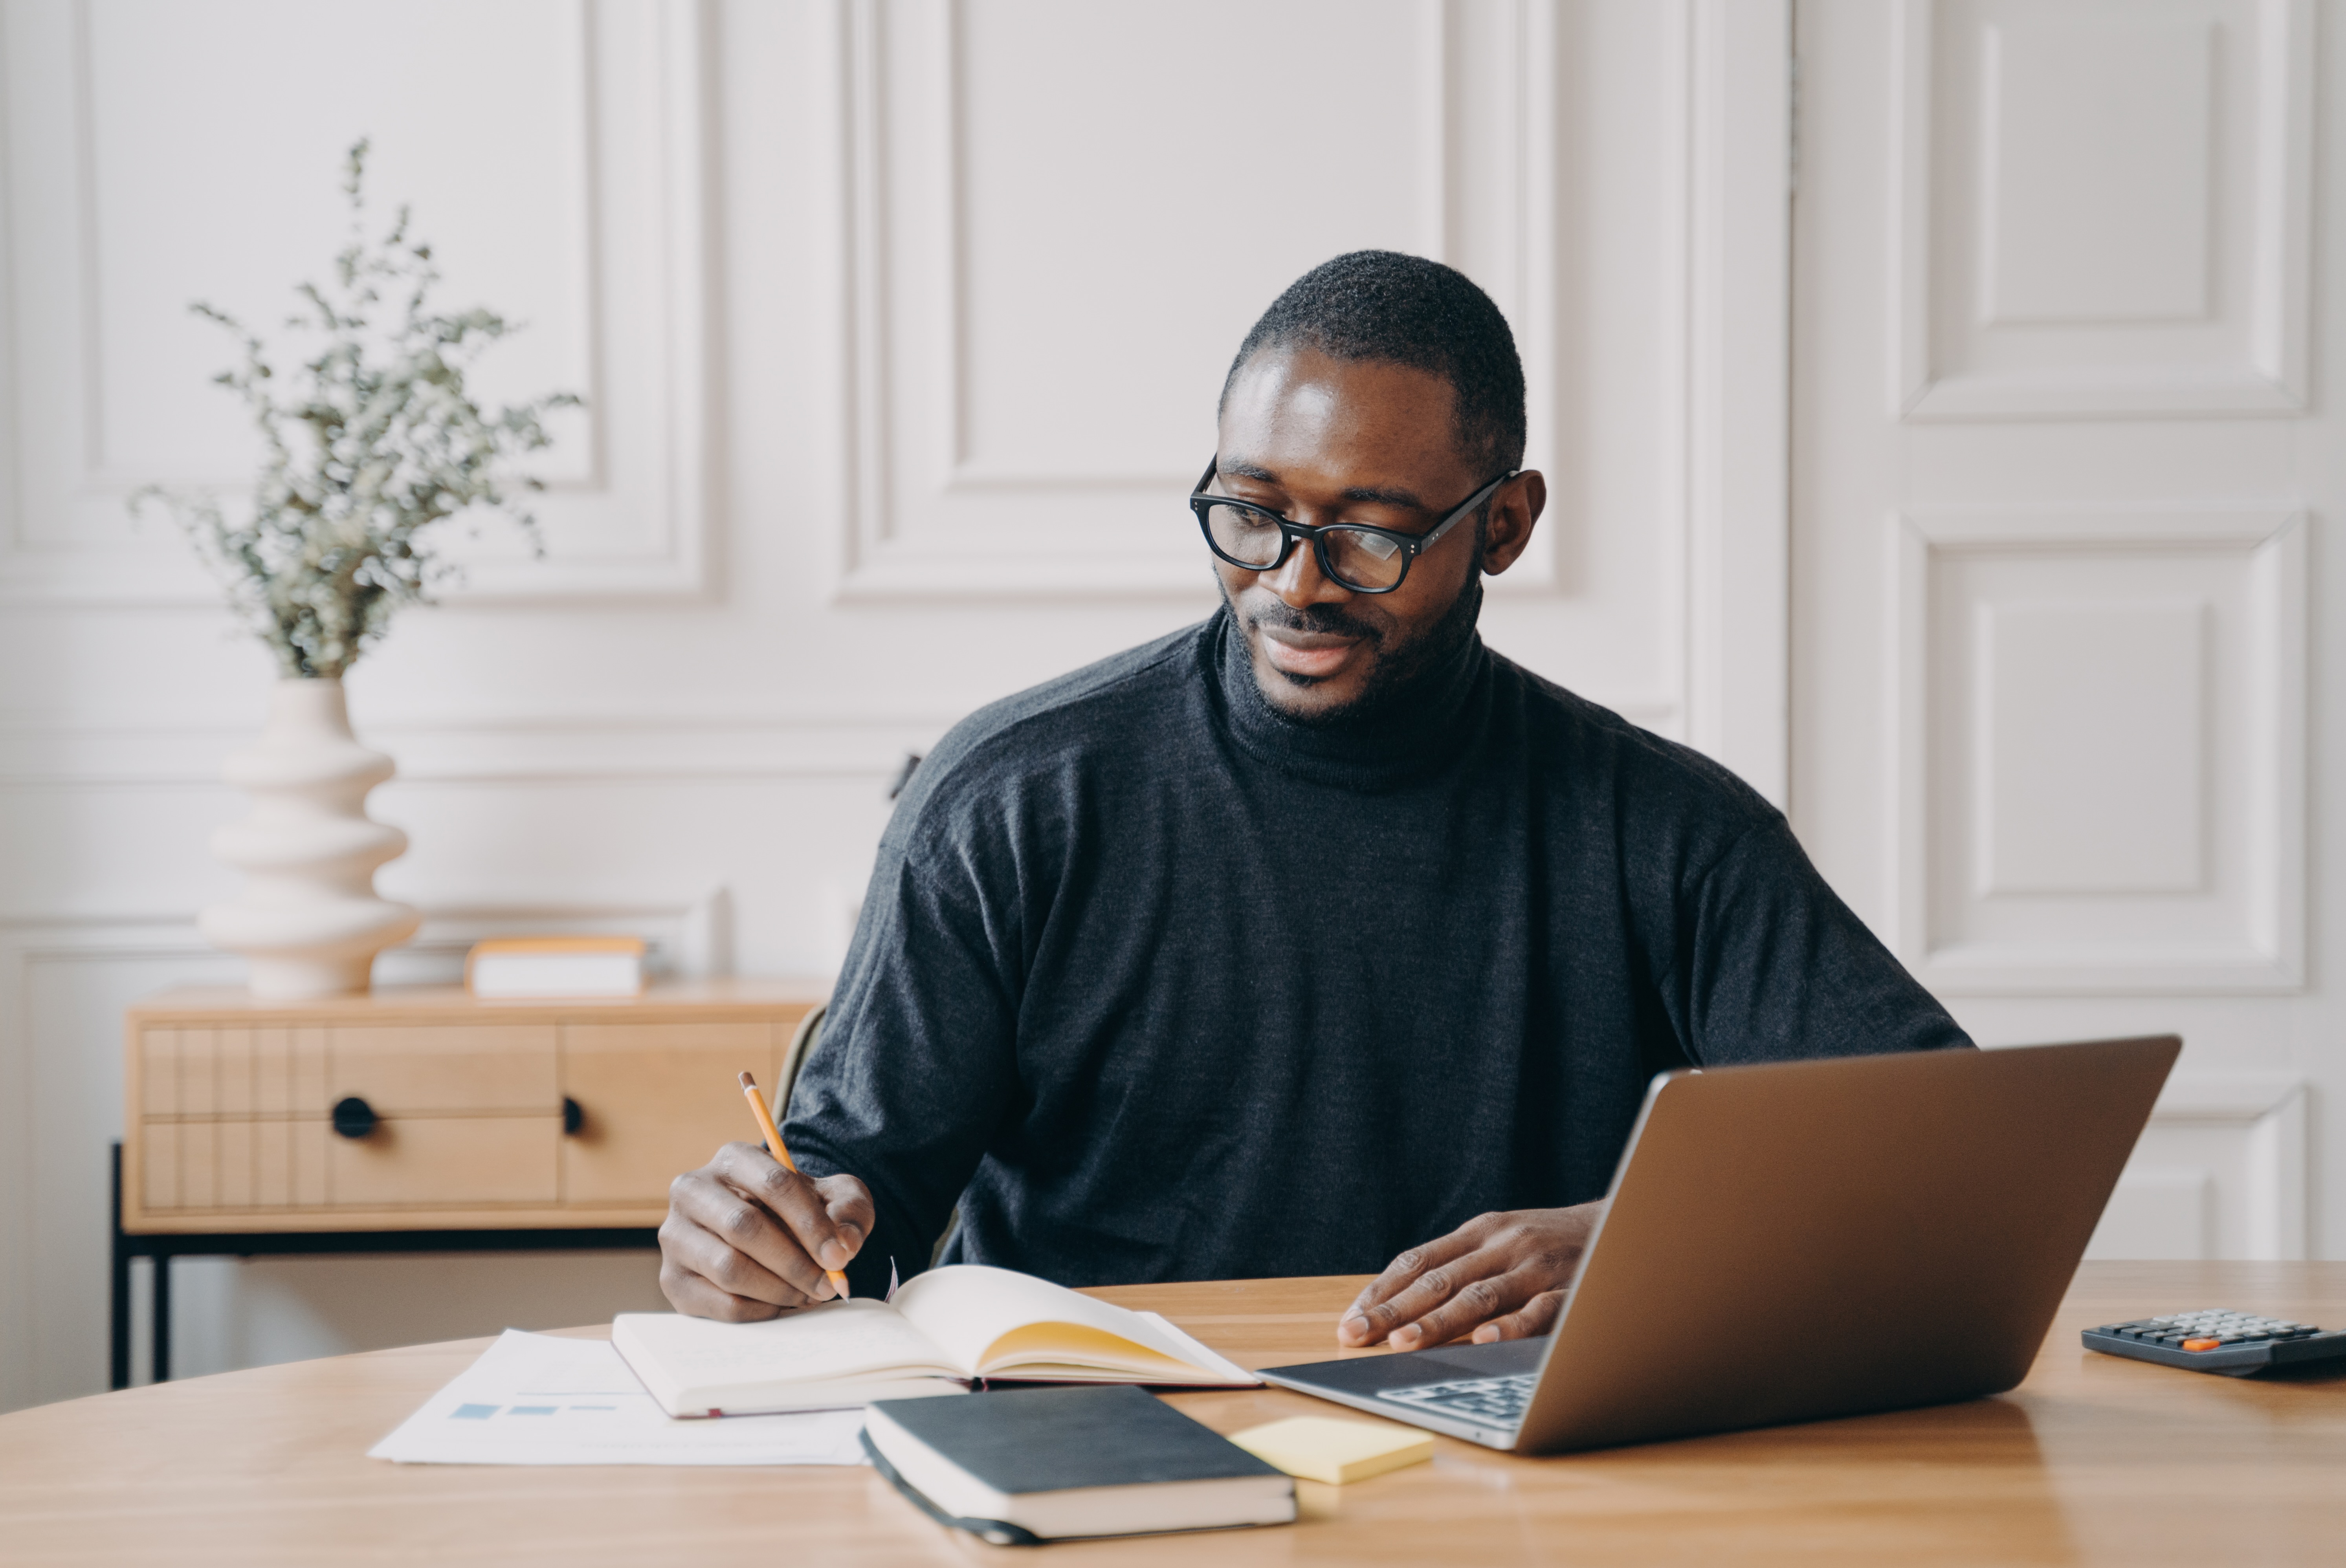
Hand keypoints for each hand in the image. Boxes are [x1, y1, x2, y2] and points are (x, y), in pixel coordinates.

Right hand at [659, 1141, 873, 1320]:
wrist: (763, 1235)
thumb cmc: (799, 1212)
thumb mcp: (834, 1199)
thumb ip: (849, 1211)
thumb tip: (845, 1243)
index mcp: (733, 1158)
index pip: (773, 1183)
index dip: (810, 1223)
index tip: (839, 1255)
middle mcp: (693, 1190)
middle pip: (744, 1227)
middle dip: (795, 1262)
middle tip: (827, 1285)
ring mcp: (675, 1235)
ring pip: (729, 1268)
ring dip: (779, 1289)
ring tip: (808, 1295)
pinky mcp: (673, 1279)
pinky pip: (721, 1303)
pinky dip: (760, 1310)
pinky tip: (781, 1304)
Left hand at [1337, 1202, 1606, 1350]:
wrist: (1624, 1222)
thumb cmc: (1549, 1243)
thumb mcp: (1502, 1241)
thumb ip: (1461, 1266)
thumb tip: (1402, 1304)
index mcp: (1480, 1231)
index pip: (1418, 1260)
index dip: (1380, 1290)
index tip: (1349, 1319)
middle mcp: (1503, 1244)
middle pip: (1438, 1279)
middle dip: (1393, 1310)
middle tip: (1357, 1335)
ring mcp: (1536, 1267)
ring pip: (1479, 1295)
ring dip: (1438, 1321)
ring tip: (1404, 1343)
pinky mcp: (1571, 1290)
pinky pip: (1538, 1311)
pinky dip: (1510, 1327)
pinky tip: (1484, 1343)